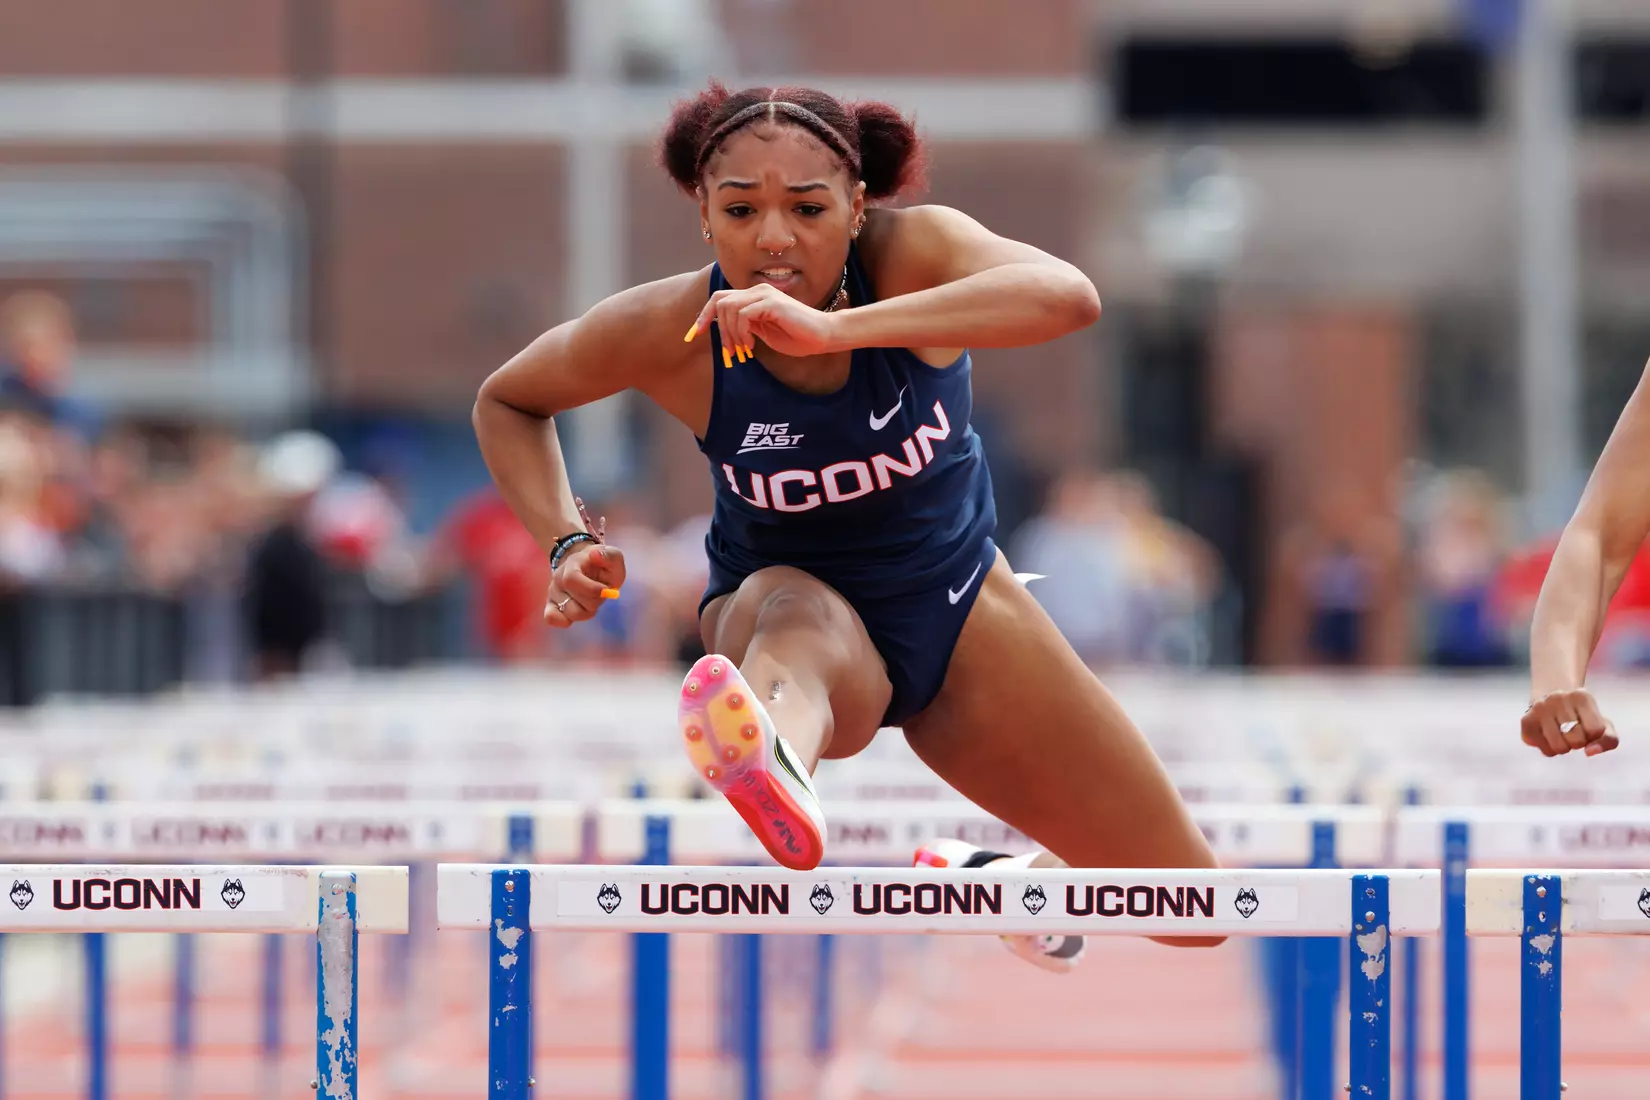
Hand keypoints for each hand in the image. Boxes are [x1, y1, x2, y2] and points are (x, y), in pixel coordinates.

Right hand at [544, 543, 625, 628]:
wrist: (590, 568)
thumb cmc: (603, 565)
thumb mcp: (613, 557)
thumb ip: (608, 556)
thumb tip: (594, 554)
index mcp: (572, 563)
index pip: (572, 579)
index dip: (590, 589)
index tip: (605, 590)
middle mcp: (559, 578)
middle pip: (572, 600)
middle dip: (593, 602)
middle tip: (600, 594)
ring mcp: (554, 592)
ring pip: (568, 612)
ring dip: (586, 612)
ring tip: (591, 602)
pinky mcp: (552, 605)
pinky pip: (551, 618)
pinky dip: (564, 621)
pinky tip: (578, 613)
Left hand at [688, 284, 841, 360]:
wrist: (822, 336)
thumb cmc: (797, 337)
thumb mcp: (763, 333)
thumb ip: (745, 326)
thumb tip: (724, 329)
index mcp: (754, 297)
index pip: (720, 299)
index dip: (704, 316)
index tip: (695, 334)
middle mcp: (757, 291)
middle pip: (719, 302)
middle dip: (718, 329)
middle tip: (730, 352)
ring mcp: (764, 295)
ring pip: (728, 308)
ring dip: (730, 333)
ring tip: (743, 349)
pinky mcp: (771, 303)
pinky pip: (743, 315)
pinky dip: (742, 332)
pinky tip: (751, 344)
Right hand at [1521, 688, 1619, 756]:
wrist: (1551, 700)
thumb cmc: (1582, 717)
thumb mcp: (1602, 724)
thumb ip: (1609, 740)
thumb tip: (1590, 752)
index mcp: (1581, 696)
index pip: (1595, 731)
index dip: (1593, 735)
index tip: (1587, 727)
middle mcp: (1558, 698)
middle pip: (1577, 740)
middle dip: (1578, 743)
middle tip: (1573, 733)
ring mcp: (1539, 708)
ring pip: (1560, 747)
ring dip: (1564, 748)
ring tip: (1562, 736)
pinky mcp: (1526, 721)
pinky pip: (1546, 750)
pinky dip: (1551, 751)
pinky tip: (1549, 738)